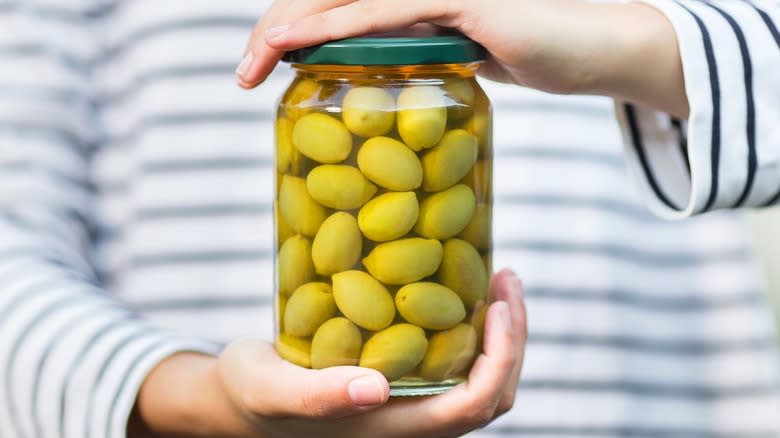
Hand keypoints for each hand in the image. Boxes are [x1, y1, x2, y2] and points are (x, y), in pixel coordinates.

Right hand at [130, 269, 526, 437]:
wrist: (244, 398)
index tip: (497, 305)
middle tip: (506, 278)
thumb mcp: (268, 388)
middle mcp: (412, 422)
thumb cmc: (252, 393)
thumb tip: (376, 390)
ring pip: (481, 380)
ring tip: (497, 278)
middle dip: (512, 339)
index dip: (499, 361)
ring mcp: (412, 405)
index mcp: (391, 430)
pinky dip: (473, 328)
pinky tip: (461, 288)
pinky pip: (457, 363)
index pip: (471, 407)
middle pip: (491, 393)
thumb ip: (315, 396)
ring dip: (500, 332)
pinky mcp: (405, 383)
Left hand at [236, 0, 687, 117]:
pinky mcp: (463, 1)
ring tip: (253, 63)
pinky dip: (338, 27)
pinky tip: (299, 42)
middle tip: (244, 73)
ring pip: (347, 1)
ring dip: (291, 29)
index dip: (294, 28)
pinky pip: (387, 13)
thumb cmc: (534, 51)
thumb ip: (422, 55)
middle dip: (276, 31)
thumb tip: (391, 76)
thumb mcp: (460, 56)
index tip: (262, 67)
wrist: (598, 48)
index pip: (339, 6)